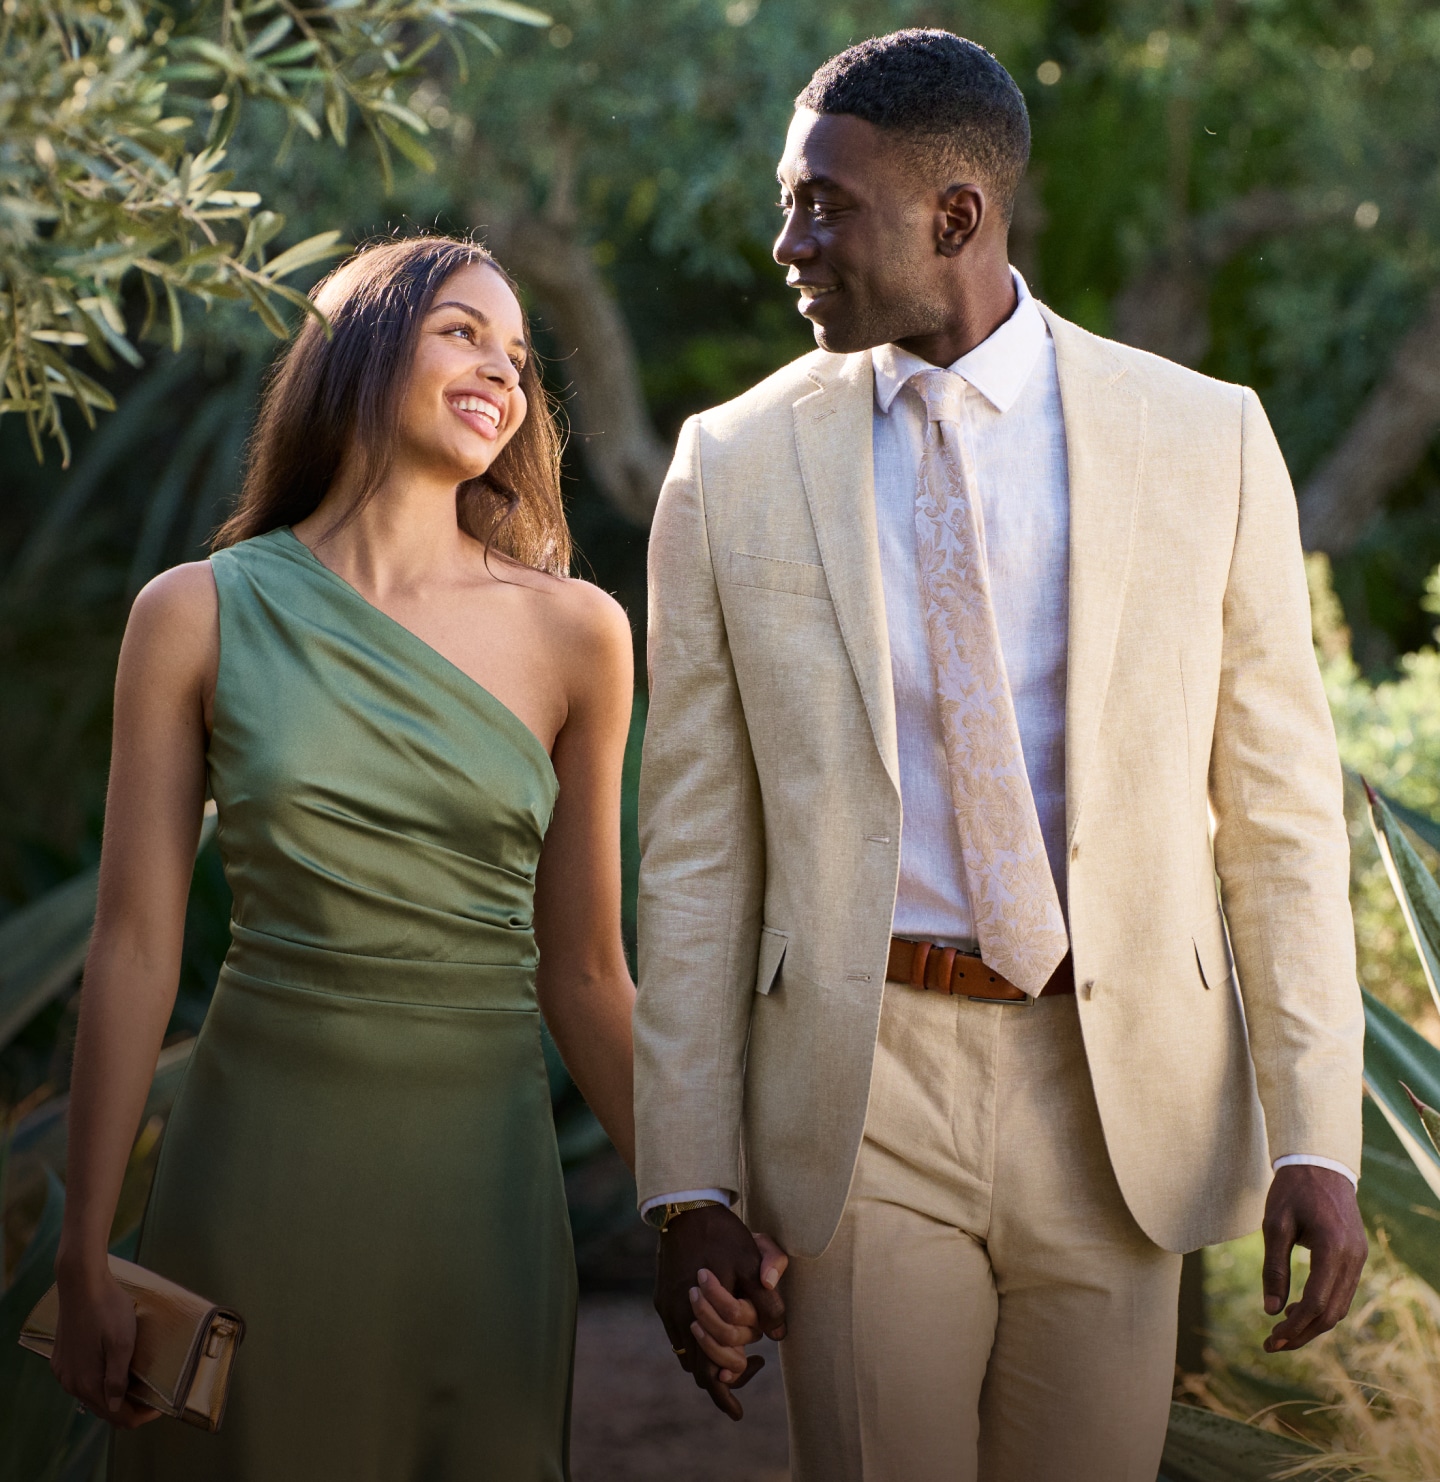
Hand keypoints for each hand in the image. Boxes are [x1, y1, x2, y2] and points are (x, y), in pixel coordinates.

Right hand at [51, 1262, 159, 1427]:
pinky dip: (100, 1383)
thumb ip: (118, 1378)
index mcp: (87, 1383)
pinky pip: (82, 1381)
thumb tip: (118, 1406)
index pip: (118, 1417)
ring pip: (92, 1396)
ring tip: (137, 1381)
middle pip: (104, 1410)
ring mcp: (63, 1373)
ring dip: (115, 1395)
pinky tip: (115, 1370)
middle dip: (130, 1407)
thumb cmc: (107, 1309)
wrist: (81, 1283)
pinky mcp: (61, 1360)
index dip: (142, 1415)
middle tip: (152, 1395)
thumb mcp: (122, 1342)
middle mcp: (70, 1384)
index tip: (161, 1404)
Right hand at [654, 1205, 787, 1419]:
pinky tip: (716, 1326)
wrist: (687, 1205)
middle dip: (721, 1379)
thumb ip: (766, 1301)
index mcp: (698, 1315)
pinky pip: (678, 1332)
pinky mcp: (662, 1296)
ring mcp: (666, 1307)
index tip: (740, 1407)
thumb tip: (780, 1336)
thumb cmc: (724, 1234)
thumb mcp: (752, 1262)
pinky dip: (696, 1339)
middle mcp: (677, 1317)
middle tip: (750, 1371)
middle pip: (695, 1367)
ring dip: (709, 1358)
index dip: (727, 1390)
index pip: (708, 1372)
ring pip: (686, 1351)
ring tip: (737, 1352)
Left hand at [1261, 1164, 1367, 1352]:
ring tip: (1282, 1333)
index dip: (1295, 1327)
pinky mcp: (1357, 1256)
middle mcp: (1353, 1258)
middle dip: (1303, 1333)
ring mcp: (1359, 1258)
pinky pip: (1342, 1292)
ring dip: (1313, 1324)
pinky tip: (1298, 1311)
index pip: (1317, 1303)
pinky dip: (1323, 1308)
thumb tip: (1270, 1311)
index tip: (1271, 1340)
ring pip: (1340, 1306)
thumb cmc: (1291, 1191)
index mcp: (1333, 1249)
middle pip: (1332, 1313)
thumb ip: (1274, 1269)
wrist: (1319, 1163)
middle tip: (1273, 1345)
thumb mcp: (1274, 1225)